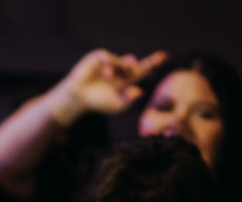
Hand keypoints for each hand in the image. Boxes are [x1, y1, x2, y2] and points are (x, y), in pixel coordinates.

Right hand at [52, 49, 167, 124]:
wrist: (77, 98)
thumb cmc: (97, 102)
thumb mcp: (115, 106)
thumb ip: (128, 100)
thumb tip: (141, 91)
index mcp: (126, 80)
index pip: (142, 70)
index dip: (153, 63)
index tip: (164, 57)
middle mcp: (119, 69)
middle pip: (135, 62)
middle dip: (143, 62)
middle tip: (151, 61)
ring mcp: (109, 63)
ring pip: (122, 60)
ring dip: (122, 67)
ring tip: (114, 76)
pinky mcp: (97, 58)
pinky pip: (107, 56)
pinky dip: (109, 63)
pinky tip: (107, 73)